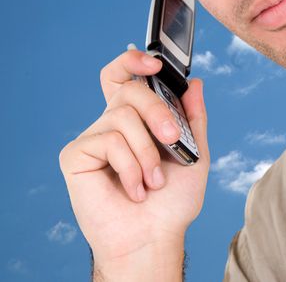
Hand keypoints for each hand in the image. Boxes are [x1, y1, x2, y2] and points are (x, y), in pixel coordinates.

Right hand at [59, 47, 208, 276]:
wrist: (154, 238)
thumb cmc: (171, 201)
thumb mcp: (195, 153)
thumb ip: (194, 118)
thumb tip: (195, 84)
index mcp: (137, 118)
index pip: (124, 76)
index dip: (133, 61)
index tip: (154, 64)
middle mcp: (112, 122)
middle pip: (129, 89)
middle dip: (156, 110)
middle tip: (170, 138)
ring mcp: (92, 138)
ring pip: (122, 116)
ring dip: (146, 152)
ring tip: (152, 180)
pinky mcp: (75, 156)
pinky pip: (108, 141)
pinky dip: (130, 167)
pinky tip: (134, 190)